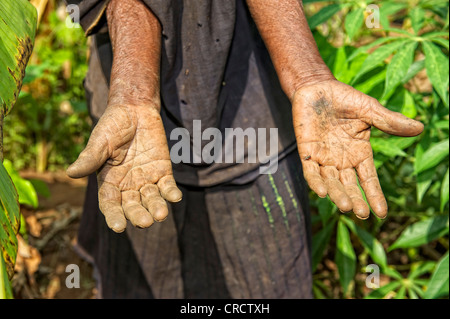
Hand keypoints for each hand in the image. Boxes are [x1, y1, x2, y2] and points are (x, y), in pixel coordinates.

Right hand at [66, 104, 181, 232]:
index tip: (118, 226)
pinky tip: (175, 197)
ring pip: (151, 199)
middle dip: (138, 215)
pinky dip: (171, 193)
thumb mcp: (100, 141)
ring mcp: (146, 179)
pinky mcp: (162, 171)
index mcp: (109, 182)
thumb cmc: (112, 126)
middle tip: (145, 222)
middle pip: (133, 206)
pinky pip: (167, 186)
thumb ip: (91, 157)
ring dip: (157, 208)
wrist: (135, 110)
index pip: (110, 204)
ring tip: (160, 215)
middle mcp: (128, 186)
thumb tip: (71, 173)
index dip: (114, 215)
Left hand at [293, 80, 423, 218]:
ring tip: (346, 206)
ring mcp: (324, 157)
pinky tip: (321, 192)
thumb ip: (389, 121)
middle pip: (349, 185)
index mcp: (359, 153)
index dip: (375, 195)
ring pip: (330, 182)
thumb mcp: (369, 110)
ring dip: (337, 194)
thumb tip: (420, 128)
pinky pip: (310, 171)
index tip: (382, 214)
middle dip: (355, 199)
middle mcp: (342, 160)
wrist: (317, 87)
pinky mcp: (307, 152)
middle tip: (362, 213)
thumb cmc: (344, 99)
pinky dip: (315, 181)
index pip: (368, 179)